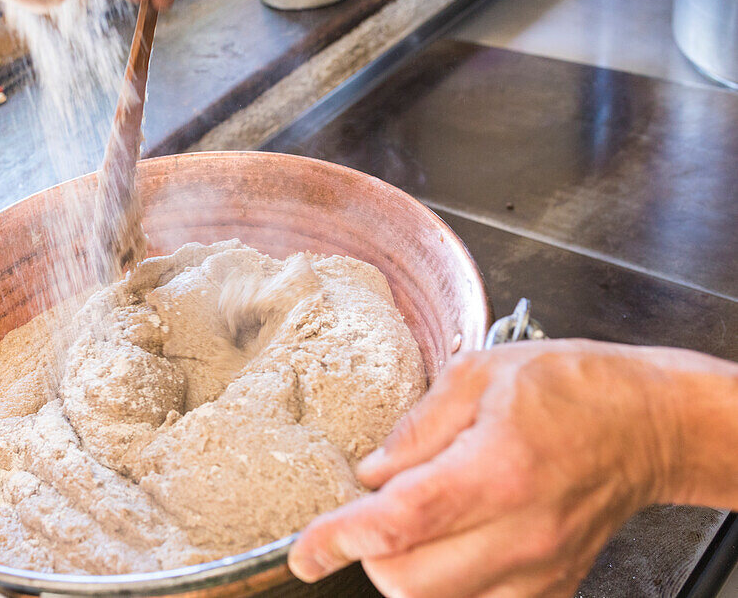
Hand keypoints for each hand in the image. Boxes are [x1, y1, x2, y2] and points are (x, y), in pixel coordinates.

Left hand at [288, 339, 702, 597]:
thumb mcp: (479, 375)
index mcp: (496, 471)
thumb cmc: (571, 388)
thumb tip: (371, 473)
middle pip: (409, 580)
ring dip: (406, 569)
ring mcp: (539, 569)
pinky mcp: (551, 586)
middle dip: (370, 552)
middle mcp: (520, 533)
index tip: (305, 551)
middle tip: (370, 512)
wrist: (645, 424)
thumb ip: (415, 428)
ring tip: (419, 518)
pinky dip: (447, 581)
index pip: (399, 523)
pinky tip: (454, 539)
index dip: (340, 539)